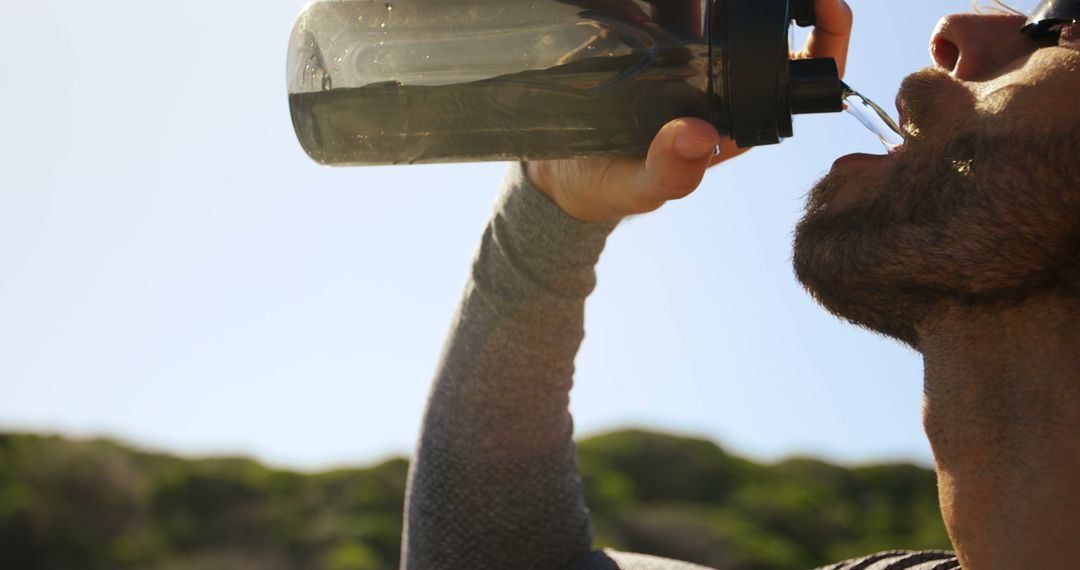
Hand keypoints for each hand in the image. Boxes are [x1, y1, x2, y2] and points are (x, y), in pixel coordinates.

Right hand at [527, 0, 853, 222]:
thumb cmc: (607, 183)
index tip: (826, 2)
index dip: (829, 34)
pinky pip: (677, 1)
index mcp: (740, 114)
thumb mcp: (638, 187)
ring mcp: (691, 48)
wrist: (556, 167)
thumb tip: (699, 135)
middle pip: (773, 21)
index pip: (805, 72)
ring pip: (728, 4)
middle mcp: (724, 75)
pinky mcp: (656, 30)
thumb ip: (669, 172)